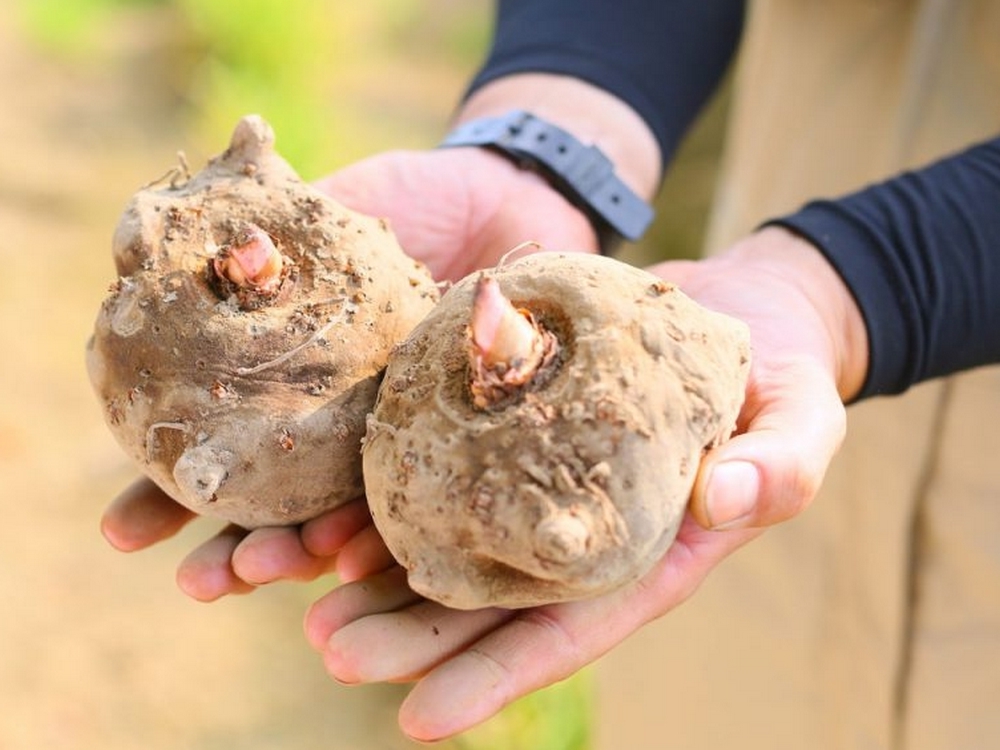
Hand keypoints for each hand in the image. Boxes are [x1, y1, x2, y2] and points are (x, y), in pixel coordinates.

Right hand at [99, 146, 598, 600]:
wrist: (511, 194)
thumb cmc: (416, 196)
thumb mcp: (329, 207)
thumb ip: (258, 246)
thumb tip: (150, 253)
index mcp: (296, 375)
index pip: (222, 447)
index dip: (167, 493)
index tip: (121, 536)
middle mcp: (343, 418)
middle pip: (279, 502)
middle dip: (234, 548)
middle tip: (203, 582)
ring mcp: (400, 434)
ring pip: (342, 513)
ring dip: (301, 553)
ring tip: (266, 573)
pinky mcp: (461, 437)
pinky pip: (420, 495)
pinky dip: (384, 530)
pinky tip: (353, 559)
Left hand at [296, 226, 868, 740]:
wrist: (744, 309)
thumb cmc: (782, 374)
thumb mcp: (803, 418)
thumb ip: (780, 465)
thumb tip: (726, 502)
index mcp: (642, 553)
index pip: (565, 630)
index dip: (496, 675)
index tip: (418, 719)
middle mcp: (577, 529)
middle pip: (483, 596)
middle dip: (405, 631)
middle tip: (324, 646)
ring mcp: (537, 476)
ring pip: (445, 535)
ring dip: (369, 565)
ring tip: (290, 582)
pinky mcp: (510, 419)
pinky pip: (440, 458)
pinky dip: (383, 482)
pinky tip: (325, 498)